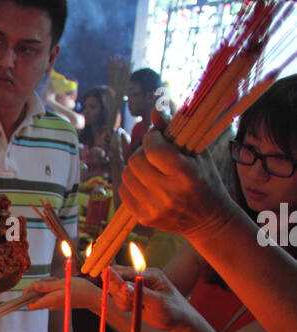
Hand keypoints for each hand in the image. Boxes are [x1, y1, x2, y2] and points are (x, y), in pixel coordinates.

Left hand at [27, 275, 101, 312]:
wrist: (93, 297)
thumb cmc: (81, 289)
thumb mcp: (63, 283)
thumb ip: (47, 286)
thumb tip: (33, 286)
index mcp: (51, 301)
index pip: (30, 305)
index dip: (27, 296)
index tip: (32, 284)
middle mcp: (51, 304)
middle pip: (36, 296)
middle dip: (39, 285)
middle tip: (51, 278)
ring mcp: (54, 303)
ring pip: (43, 293)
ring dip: (47, 284)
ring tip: (58, 279)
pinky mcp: (58, 301)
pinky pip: (49, 293)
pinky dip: (52, 286)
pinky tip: (60, 282)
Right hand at [108, 266, 194, 331]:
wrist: (178, 321)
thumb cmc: (173, 310)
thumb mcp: (159, 303)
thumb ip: (140, 294)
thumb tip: (124, 287)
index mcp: (150, 274)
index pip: (127, 272)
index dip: (115, 276)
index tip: (104, 279)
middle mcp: (140, 278)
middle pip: (117, 278)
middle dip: (118, 291)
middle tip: (129, 303)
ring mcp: (135, 287)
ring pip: (116, 291)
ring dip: (121, 300)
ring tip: (136, 307)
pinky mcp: (132, 297)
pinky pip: (118, 300)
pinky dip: (123, 306)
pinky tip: (135, 309)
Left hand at [119, 110, 231, 236]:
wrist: (208, 221)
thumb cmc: (205, 181)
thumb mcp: (198, 154)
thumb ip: (176, 131)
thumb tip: (154, 110)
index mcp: (186, 174)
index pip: (154, 149)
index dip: (152, 137)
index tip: (158, 137)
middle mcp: (169, 193)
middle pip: (136, 161)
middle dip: (143, 152)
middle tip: (154, 154)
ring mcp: (155, 208)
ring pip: (126, 175)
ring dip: (136, 168)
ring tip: (151, 169)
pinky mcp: (144, 218)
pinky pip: (124, 192)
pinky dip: (131, 184)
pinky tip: (146, 183)